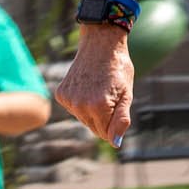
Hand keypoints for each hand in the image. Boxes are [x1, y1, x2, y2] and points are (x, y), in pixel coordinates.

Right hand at [54, 24, 134, 145]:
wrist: (100, 44)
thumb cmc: (118, 69)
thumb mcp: (127, 95)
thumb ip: (121, 121)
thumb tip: (114, 143)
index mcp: (98, 107)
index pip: (106, 134)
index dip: (114, 124)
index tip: (118, 106)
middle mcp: (80, 105)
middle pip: (94, 128)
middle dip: (104, 118)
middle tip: (109, 95)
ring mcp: (69, 100)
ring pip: (83, 119)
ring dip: (92, 110)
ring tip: (98, 89)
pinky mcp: (61, 94)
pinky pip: (74, 109)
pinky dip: (81, 102)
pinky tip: (86, 86)